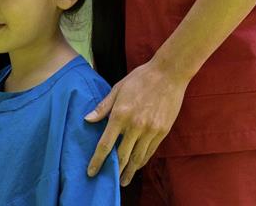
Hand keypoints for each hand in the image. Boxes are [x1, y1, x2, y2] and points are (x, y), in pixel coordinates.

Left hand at [84, 61, 186, 185]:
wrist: (168, 74)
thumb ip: (102, 107)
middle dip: (114, 171)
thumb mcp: (117, 89)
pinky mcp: (162, 131)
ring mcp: (150, 130)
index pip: (105, 144)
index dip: (97, 160)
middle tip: (109, 181)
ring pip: (138, 157)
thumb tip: (87, 120)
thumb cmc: (140, 79)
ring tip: (124, 180)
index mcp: (120, 115)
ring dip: (129, 171)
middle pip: (122, 156)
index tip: (91, 171)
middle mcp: (135, 126)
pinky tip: (137, 165)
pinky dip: (142, 160)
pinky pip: (150, 151)